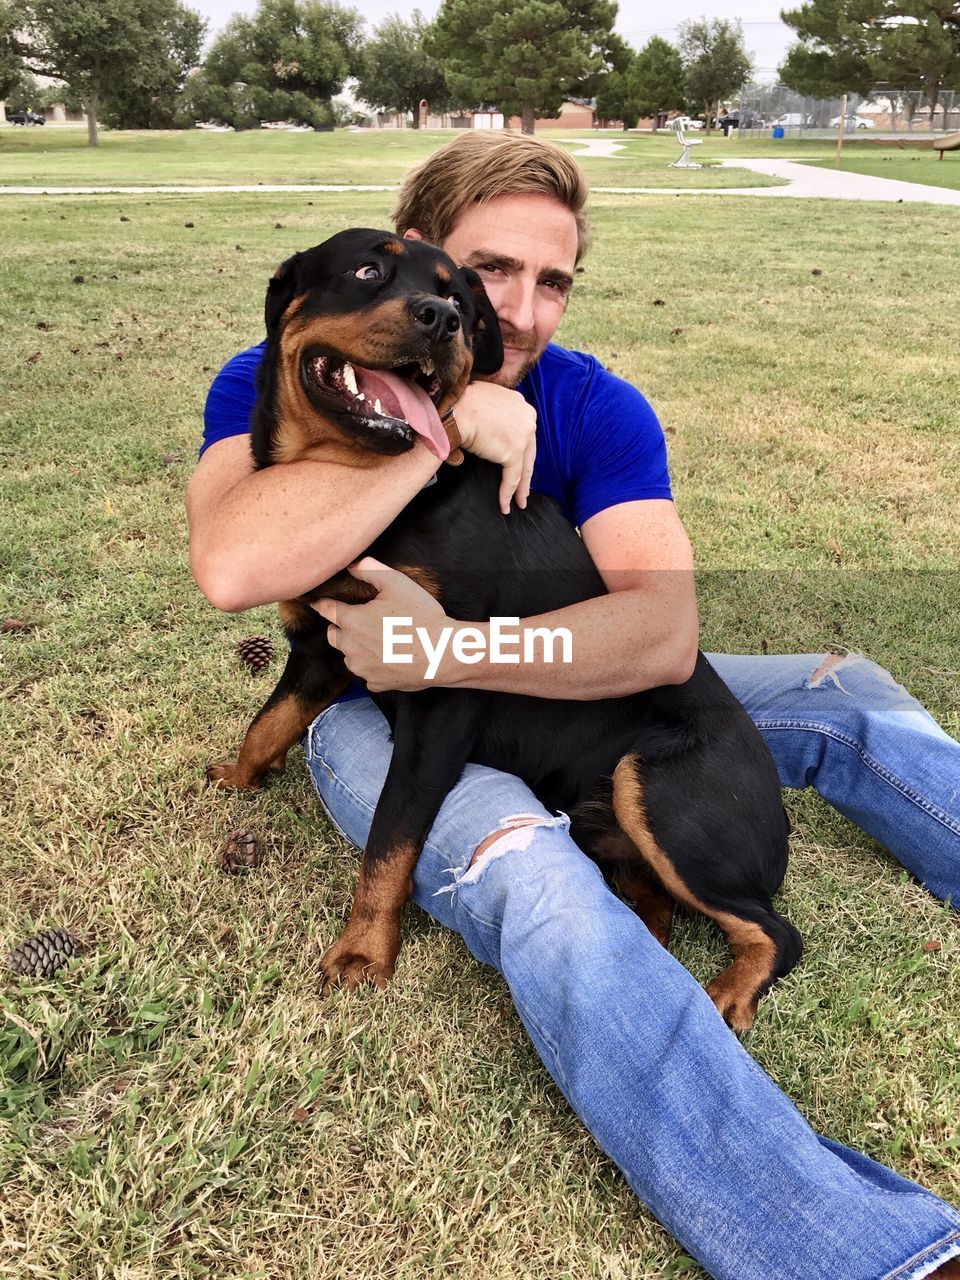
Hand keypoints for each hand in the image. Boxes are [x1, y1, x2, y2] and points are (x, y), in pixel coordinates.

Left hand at [313, 557, 450, 691]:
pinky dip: (373, 667)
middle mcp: (351, 647)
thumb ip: (370, 570)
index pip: (326, 609)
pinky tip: (388, 660)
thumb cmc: (420, 617)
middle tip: (355, 621)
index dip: (322, 603)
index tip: (317, 602)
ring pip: (349, 656)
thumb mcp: (397, 583)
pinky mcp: (376, 683)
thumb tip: (352, 565)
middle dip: (338, 627)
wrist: (442, 654)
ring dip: (355, 648)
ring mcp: (363, 668)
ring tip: (376, 640)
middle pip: (332, 635)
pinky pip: (367, 675)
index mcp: (352, 621)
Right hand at [452, 382, 536, 514]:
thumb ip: (496, 414)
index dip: (523, 451)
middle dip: (526, 473)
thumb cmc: (462, 403)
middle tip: (524, 489)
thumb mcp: (487, 401)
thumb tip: (489, 429)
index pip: (524, 434)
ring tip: (518, 502)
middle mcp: (527, 418)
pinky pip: (512, 477)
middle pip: (529, 452)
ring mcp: (523, 435)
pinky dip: (507, 493)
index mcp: (521, 405)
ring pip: (524, 467)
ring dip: (520, 488)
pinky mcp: (514, 451)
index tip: (520, 464)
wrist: (455, 408)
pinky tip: (505, 505)